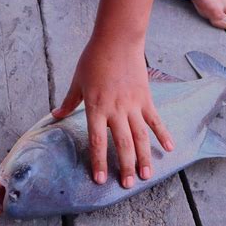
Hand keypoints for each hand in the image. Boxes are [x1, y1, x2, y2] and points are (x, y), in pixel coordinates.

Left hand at [52, 38, 173, 187]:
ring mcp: (133, 105)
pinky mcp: (146, 99)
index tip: (101, 180)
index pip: (97, 141)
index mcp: (96, 108)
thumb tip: (55, 115)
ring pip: (141, 136)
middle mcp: (116, 111)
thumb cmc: (94, 59)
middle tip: (129, 185)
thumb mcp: (77, 81)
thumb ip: (69, 102)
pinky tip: (170, 148)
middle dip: (126, 166)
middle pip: (122, 144)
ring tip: (148, 176)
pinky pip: (155, 120)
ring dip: (144, 157)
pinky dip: (163, 134)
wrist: (117, 40)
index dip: (99, 162)